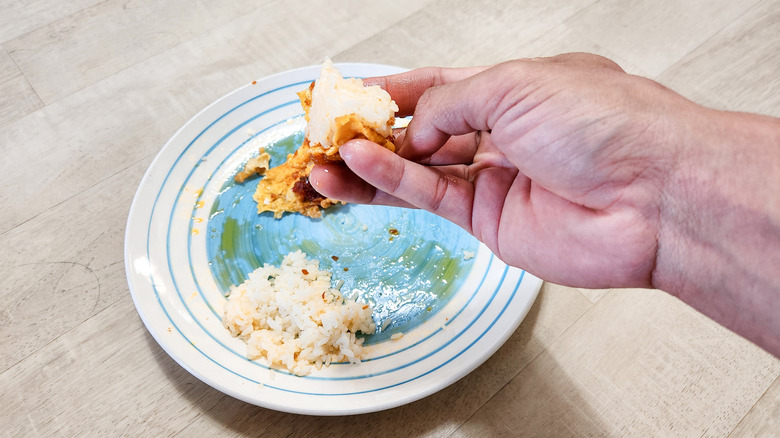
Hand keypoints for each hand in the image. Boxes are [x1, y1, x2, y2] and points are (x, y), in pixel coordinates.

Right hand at [311, 53, 689, 288]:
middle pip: (422, 133)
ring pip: (416, 172)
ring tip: (322, 164)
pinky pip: (430, 196)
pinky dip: (392, 182)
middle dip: (371, 134)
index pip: (439, 88)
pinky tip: (357, 170)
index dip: (393, 92)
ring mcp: (494, 181)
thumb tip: (410, 131)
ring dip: (367, 167)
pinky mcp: (490, 222)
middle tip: (325, 135)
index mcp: (515, 90)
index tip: (349, 95)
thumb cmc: (606, 124)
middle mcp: (502, 135)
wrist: (652, 196)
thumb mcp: (514, 86)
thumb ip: (449, 106)